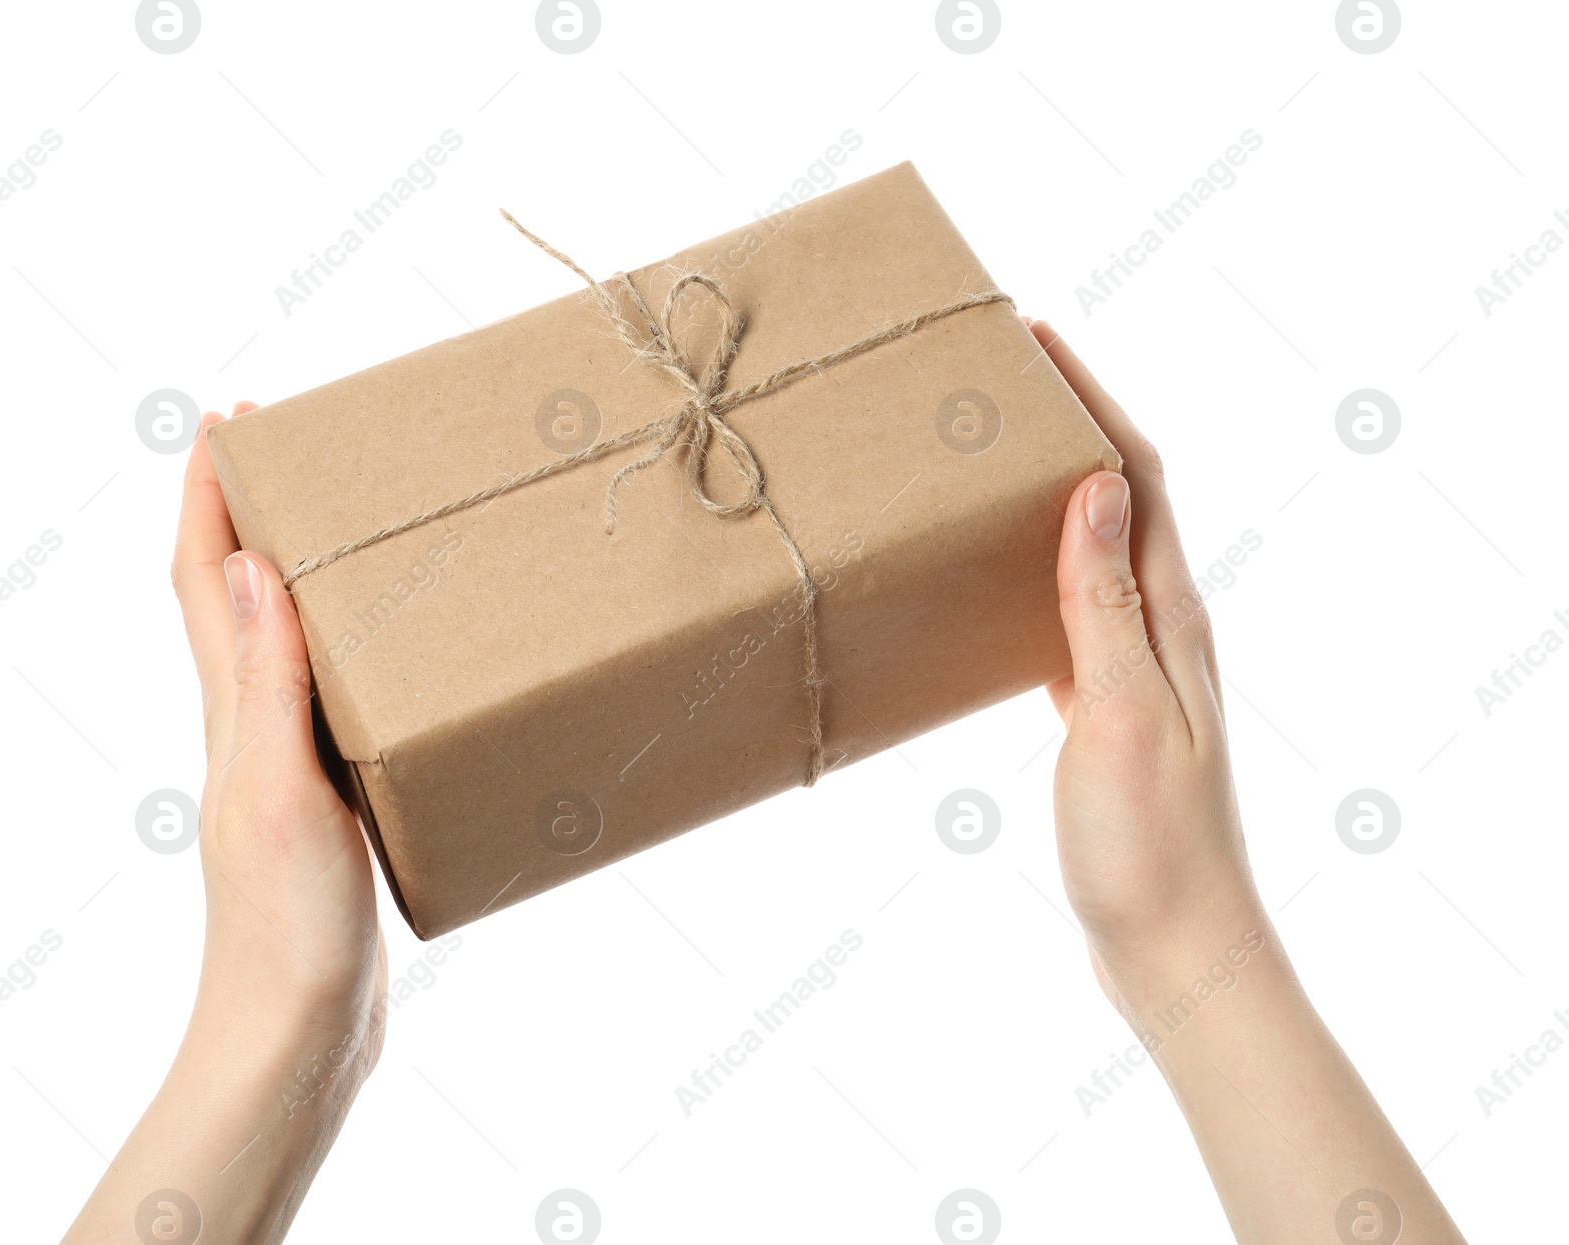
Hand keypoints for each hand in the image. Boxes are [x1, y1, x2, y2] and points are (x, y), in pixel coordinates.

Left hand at [63, 406, 386, 1243]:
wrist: (300, 1029)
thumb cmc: (285, 925)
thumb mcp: (276, 792)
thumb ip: (266, 684)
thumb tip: (252, 563)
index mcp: (234, 718)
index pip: (205, 579)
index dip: (208, 497)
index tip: (232, 420)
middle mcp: (251, 729)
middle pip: (236, 596)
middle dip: (251, 513)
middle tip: (300, 453)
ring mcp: (288, 765)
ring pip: (284, 643)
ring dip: (299, 574)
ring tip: (350, 528)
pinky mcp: (329, 801)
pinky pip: (331, 697)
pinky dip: (348, 649)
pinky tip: (394, 656)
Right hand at [1031, 321, 1465, 1242]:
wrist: (1173, 944)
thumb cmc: (1151, 843)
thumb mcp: (1122, 713)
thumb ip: (1108, 601)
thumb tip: (1095, 484)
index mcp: (1171, 617)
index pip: (1135, 477)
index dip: (1091, 400)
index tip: (1036, 342)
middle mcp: (1161, 628)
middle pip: (1118, 497)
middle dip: (1069, 427)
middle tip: (999, 385)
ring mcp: (1135, 667)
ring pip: (1093, 550)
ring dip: (1049, 493)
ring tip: (986, 462)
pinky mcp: (1105, 706)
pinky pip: (1071, 609)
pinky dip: (1036, 570)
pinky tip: (994, 579)